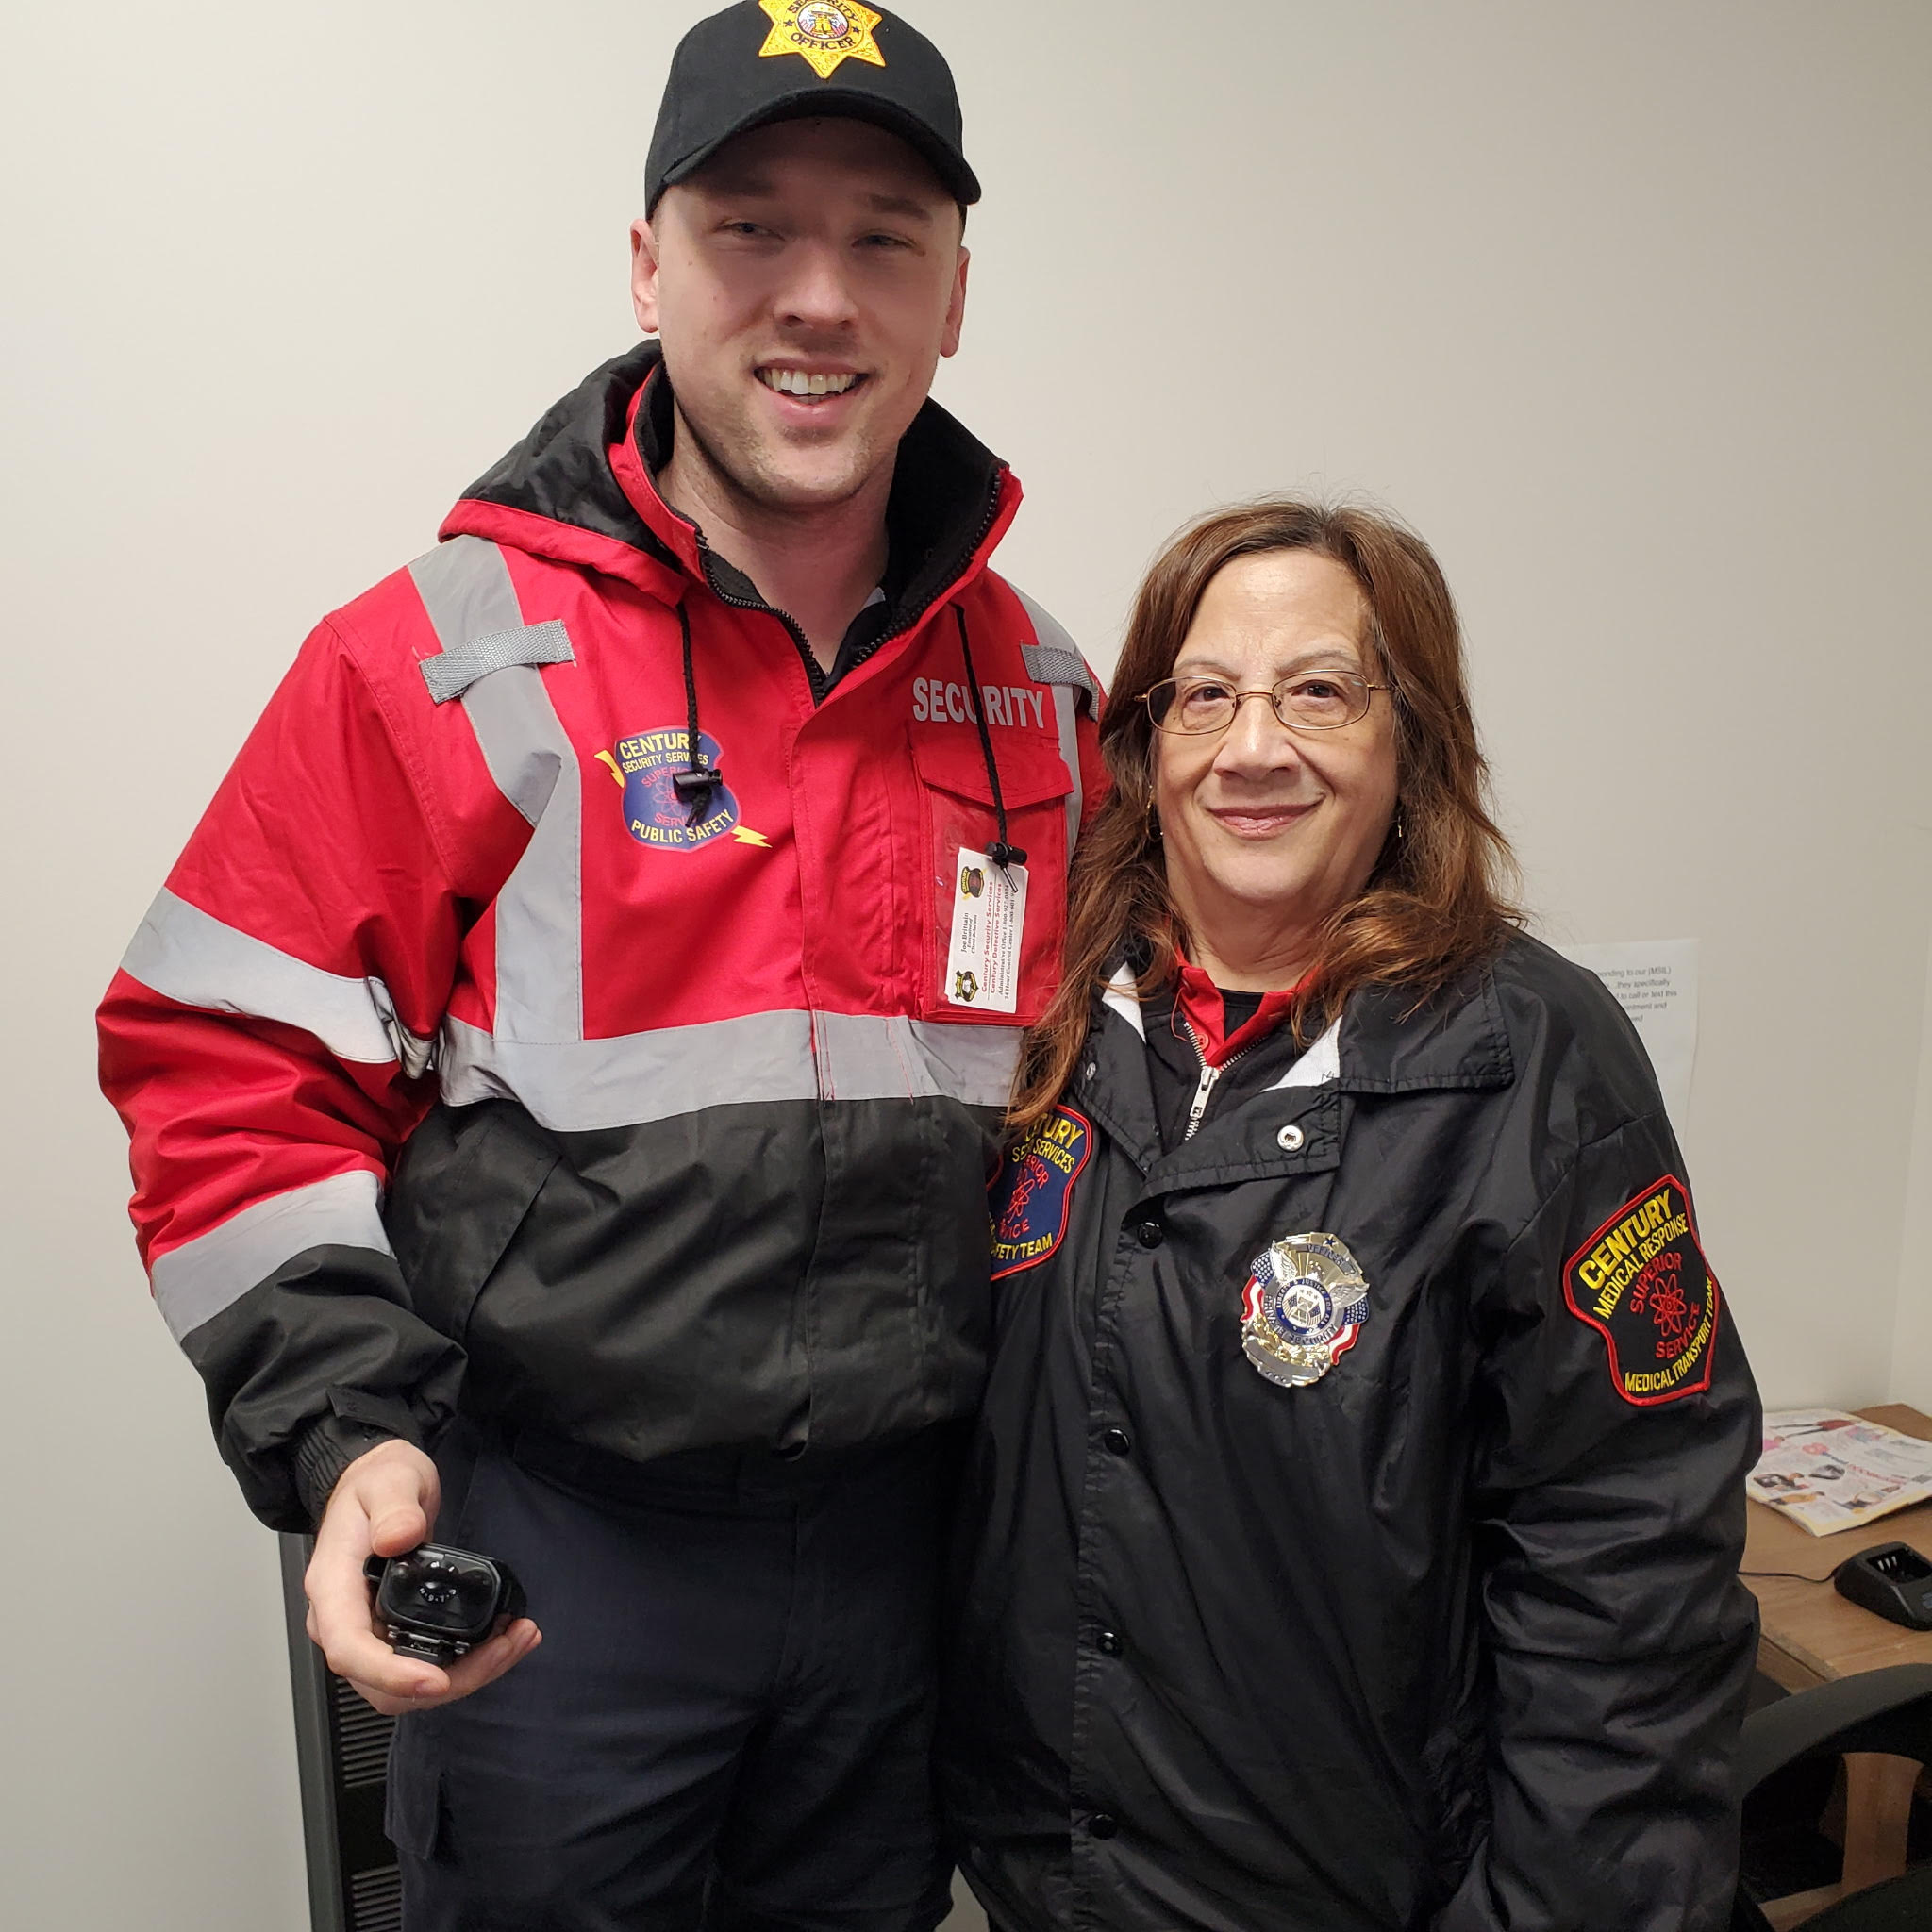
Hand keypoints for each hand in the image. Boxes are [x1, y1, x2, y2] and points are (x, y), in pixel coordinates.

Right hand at [304, 1437, 540, 1715]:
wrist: (377, 1484)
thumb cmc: (374, 1483)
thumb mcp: (388, 1480)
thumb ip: (394, 1507)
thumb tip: (398, 1538)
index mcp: (332, 1588)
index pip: (350, 1649)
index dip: (390, 1673)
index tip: (436, 1680)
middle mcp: (344, 1621)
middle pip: (385, 1684)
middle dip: (450, 1680)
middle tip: (504, 1647)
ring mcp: (367, 1631)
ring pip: (409, 1684)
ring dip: (467, 1674)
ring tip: (516, 1639)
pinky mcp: (393, 1632)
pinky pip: (424, 1664)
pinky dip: (467, 1662)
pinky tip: (503, 1640)